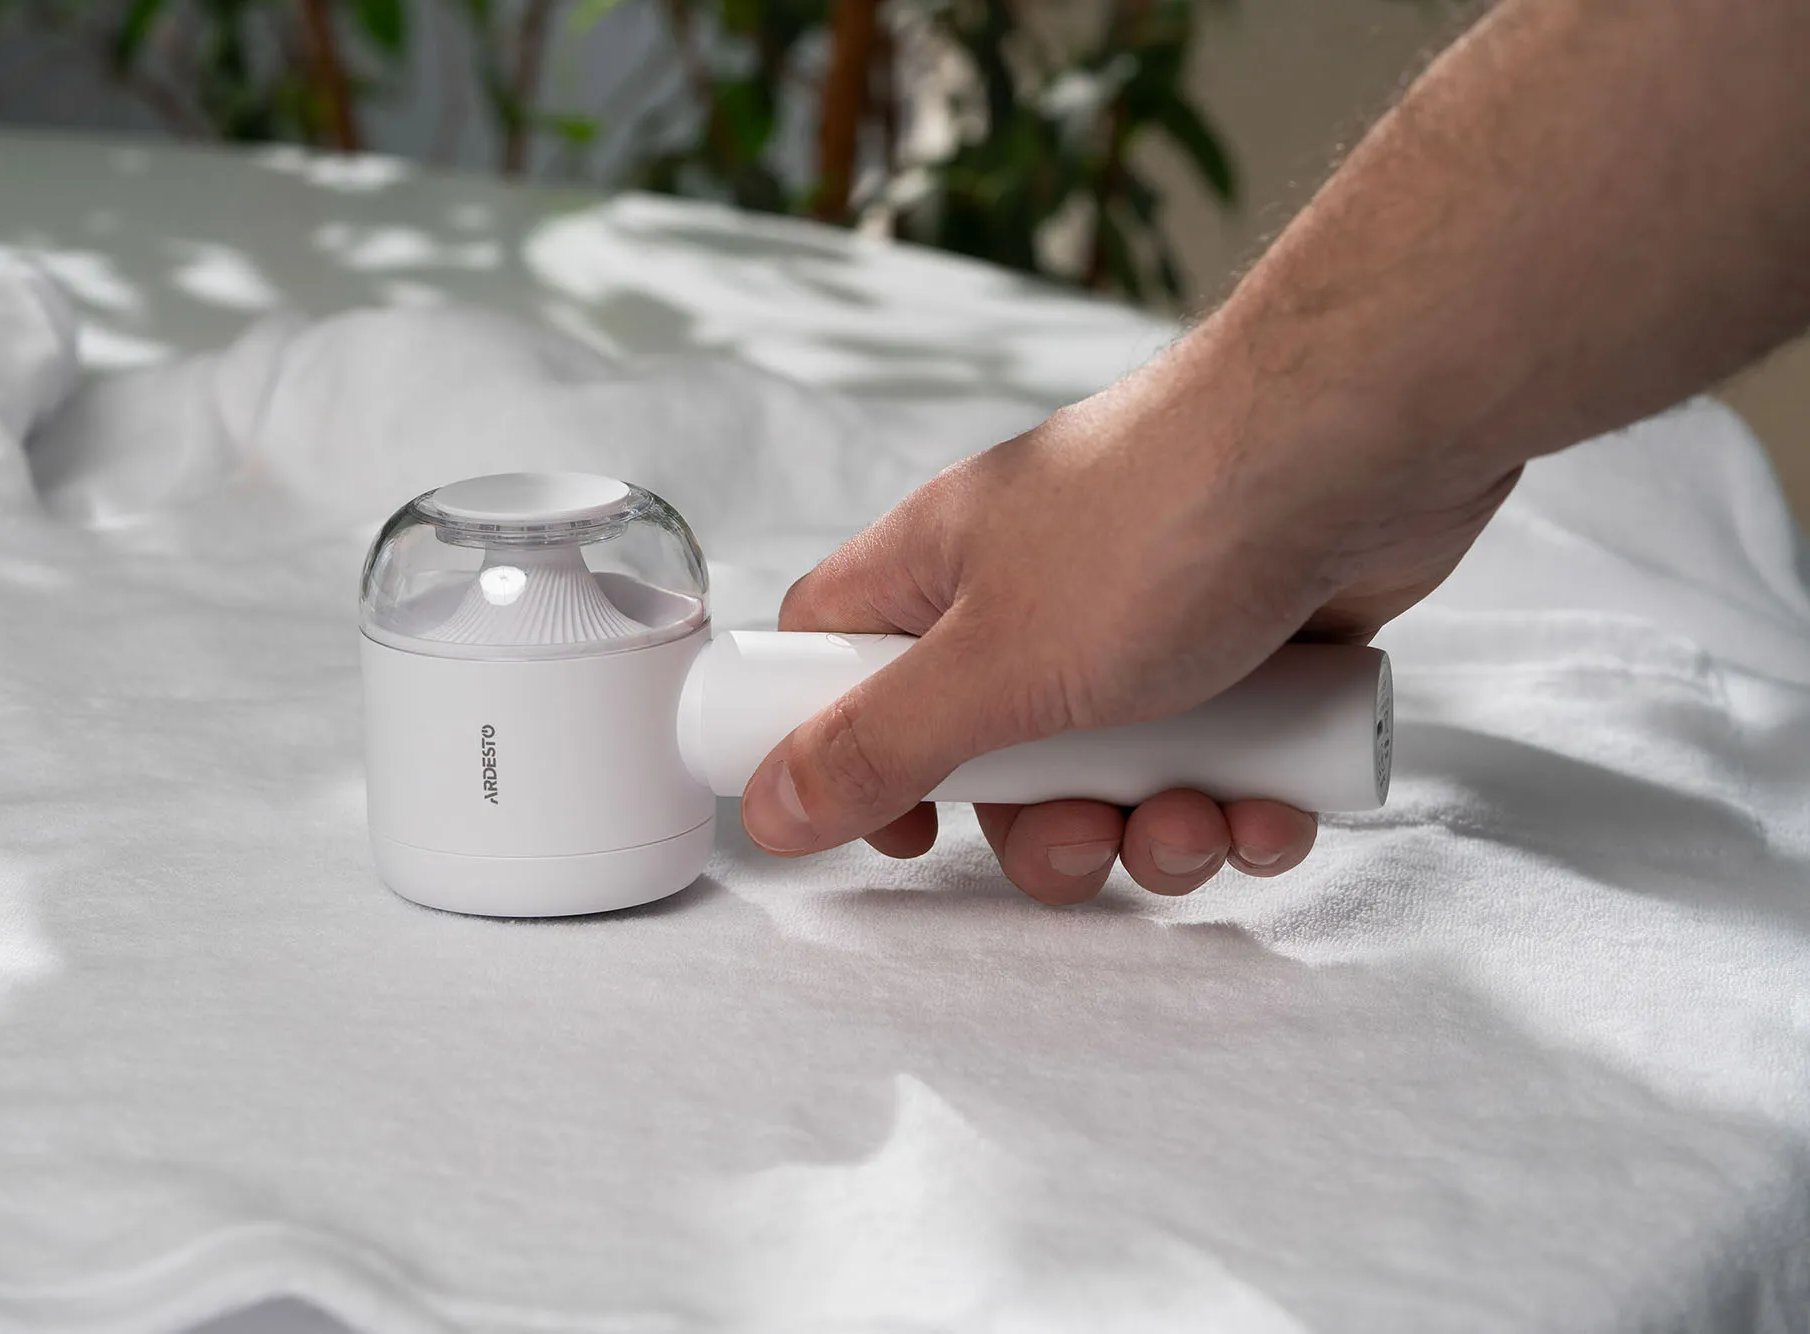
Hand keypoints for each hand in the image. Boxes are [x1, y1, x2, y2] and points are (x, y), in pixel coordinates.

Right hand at [738, 329, 1518, 902]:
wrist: (1364, 439)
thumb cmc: (1162, 525)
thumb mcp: (994, 664)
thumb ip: (878, 746)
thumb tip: (771, 811)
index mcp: (942, 574)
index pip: (840, 660)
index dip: (845, 752)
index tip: (904, 827)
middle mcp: (1035, 595)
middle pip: (993, 756)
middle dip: (1043, 831)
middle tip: (1083, 841)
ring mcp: (1148, 622)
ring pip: (1115, 774)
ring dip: (1154, 830)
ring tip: (1199, 820)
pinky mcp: (1253, 649)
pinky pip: (1220, 763)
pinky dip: (1245, 803)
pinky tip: (1276, 807)